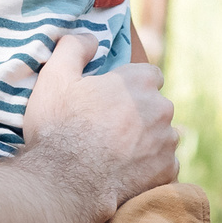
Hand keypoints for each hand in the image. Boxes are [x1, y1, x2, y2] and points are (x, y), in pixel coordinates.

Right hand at [22, 34, 179, 212]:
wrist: (65, 184)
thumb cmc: (58, 128)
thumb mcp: (54, 78)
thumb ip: (74, 47)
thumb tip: (92, 38)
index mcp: (139, 82)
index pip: (149, 75)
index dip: (129, 86)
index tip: (111, 100)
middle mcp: (161, 108)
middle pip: (156, 106)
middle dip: (138, 115)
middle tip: (108, 129)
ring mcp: (167, 142)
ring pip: (162, 136)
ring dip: (146, 141)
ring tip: (115, 154)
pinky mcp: (167, 171)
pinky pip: (164, 165)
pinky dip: (149, 168)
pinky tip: (125, 173)